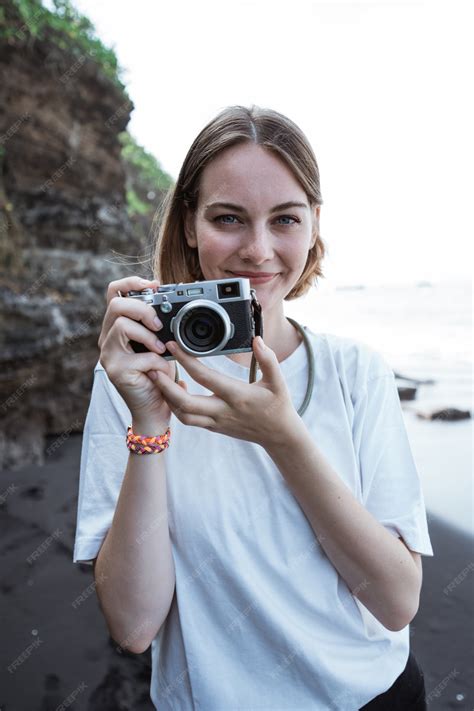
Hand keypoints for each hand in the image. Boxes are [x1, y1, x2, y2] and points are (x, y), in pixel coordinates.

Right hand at [97, 275, 185, 423]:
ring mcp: (108, 356)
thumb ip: (158, 325)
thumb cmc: (158, 376)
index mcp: (116, 328)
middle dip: (142, 309)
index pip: (113, 293)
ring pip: (122, 326)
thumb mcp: (160, 344)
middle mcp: (107, 340)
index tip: (154, 285)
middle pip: (115, 305)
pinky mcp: (116, 372)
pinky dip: (158, 361)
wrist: (154, 410)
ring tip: (161, 348)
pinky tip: (161, 370)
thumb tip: (169, 301)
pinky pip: (140, 355)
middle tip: (160, 324)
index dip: (131, 282)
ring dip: (148, 334)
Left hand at [154, 336, 299, 447]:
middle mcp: (223, 411)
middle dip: (165, 386)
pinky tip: (176, 390)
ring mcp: (216, 421)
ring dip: (168, 397)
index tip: (174, 346)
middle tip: (153, 368)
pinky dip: (177, 406)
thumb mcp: (278, 382)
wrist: (278, 435)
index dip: (187, 361)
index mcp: (236, 396)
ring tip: (159, 379)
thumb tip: (257, 340)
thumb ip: (268, 360)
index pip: (205, 377)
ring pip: (182, 415)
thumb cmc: (278, 406)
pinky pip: (189, 419)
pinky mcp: (213, 427)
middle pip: (184, 403)